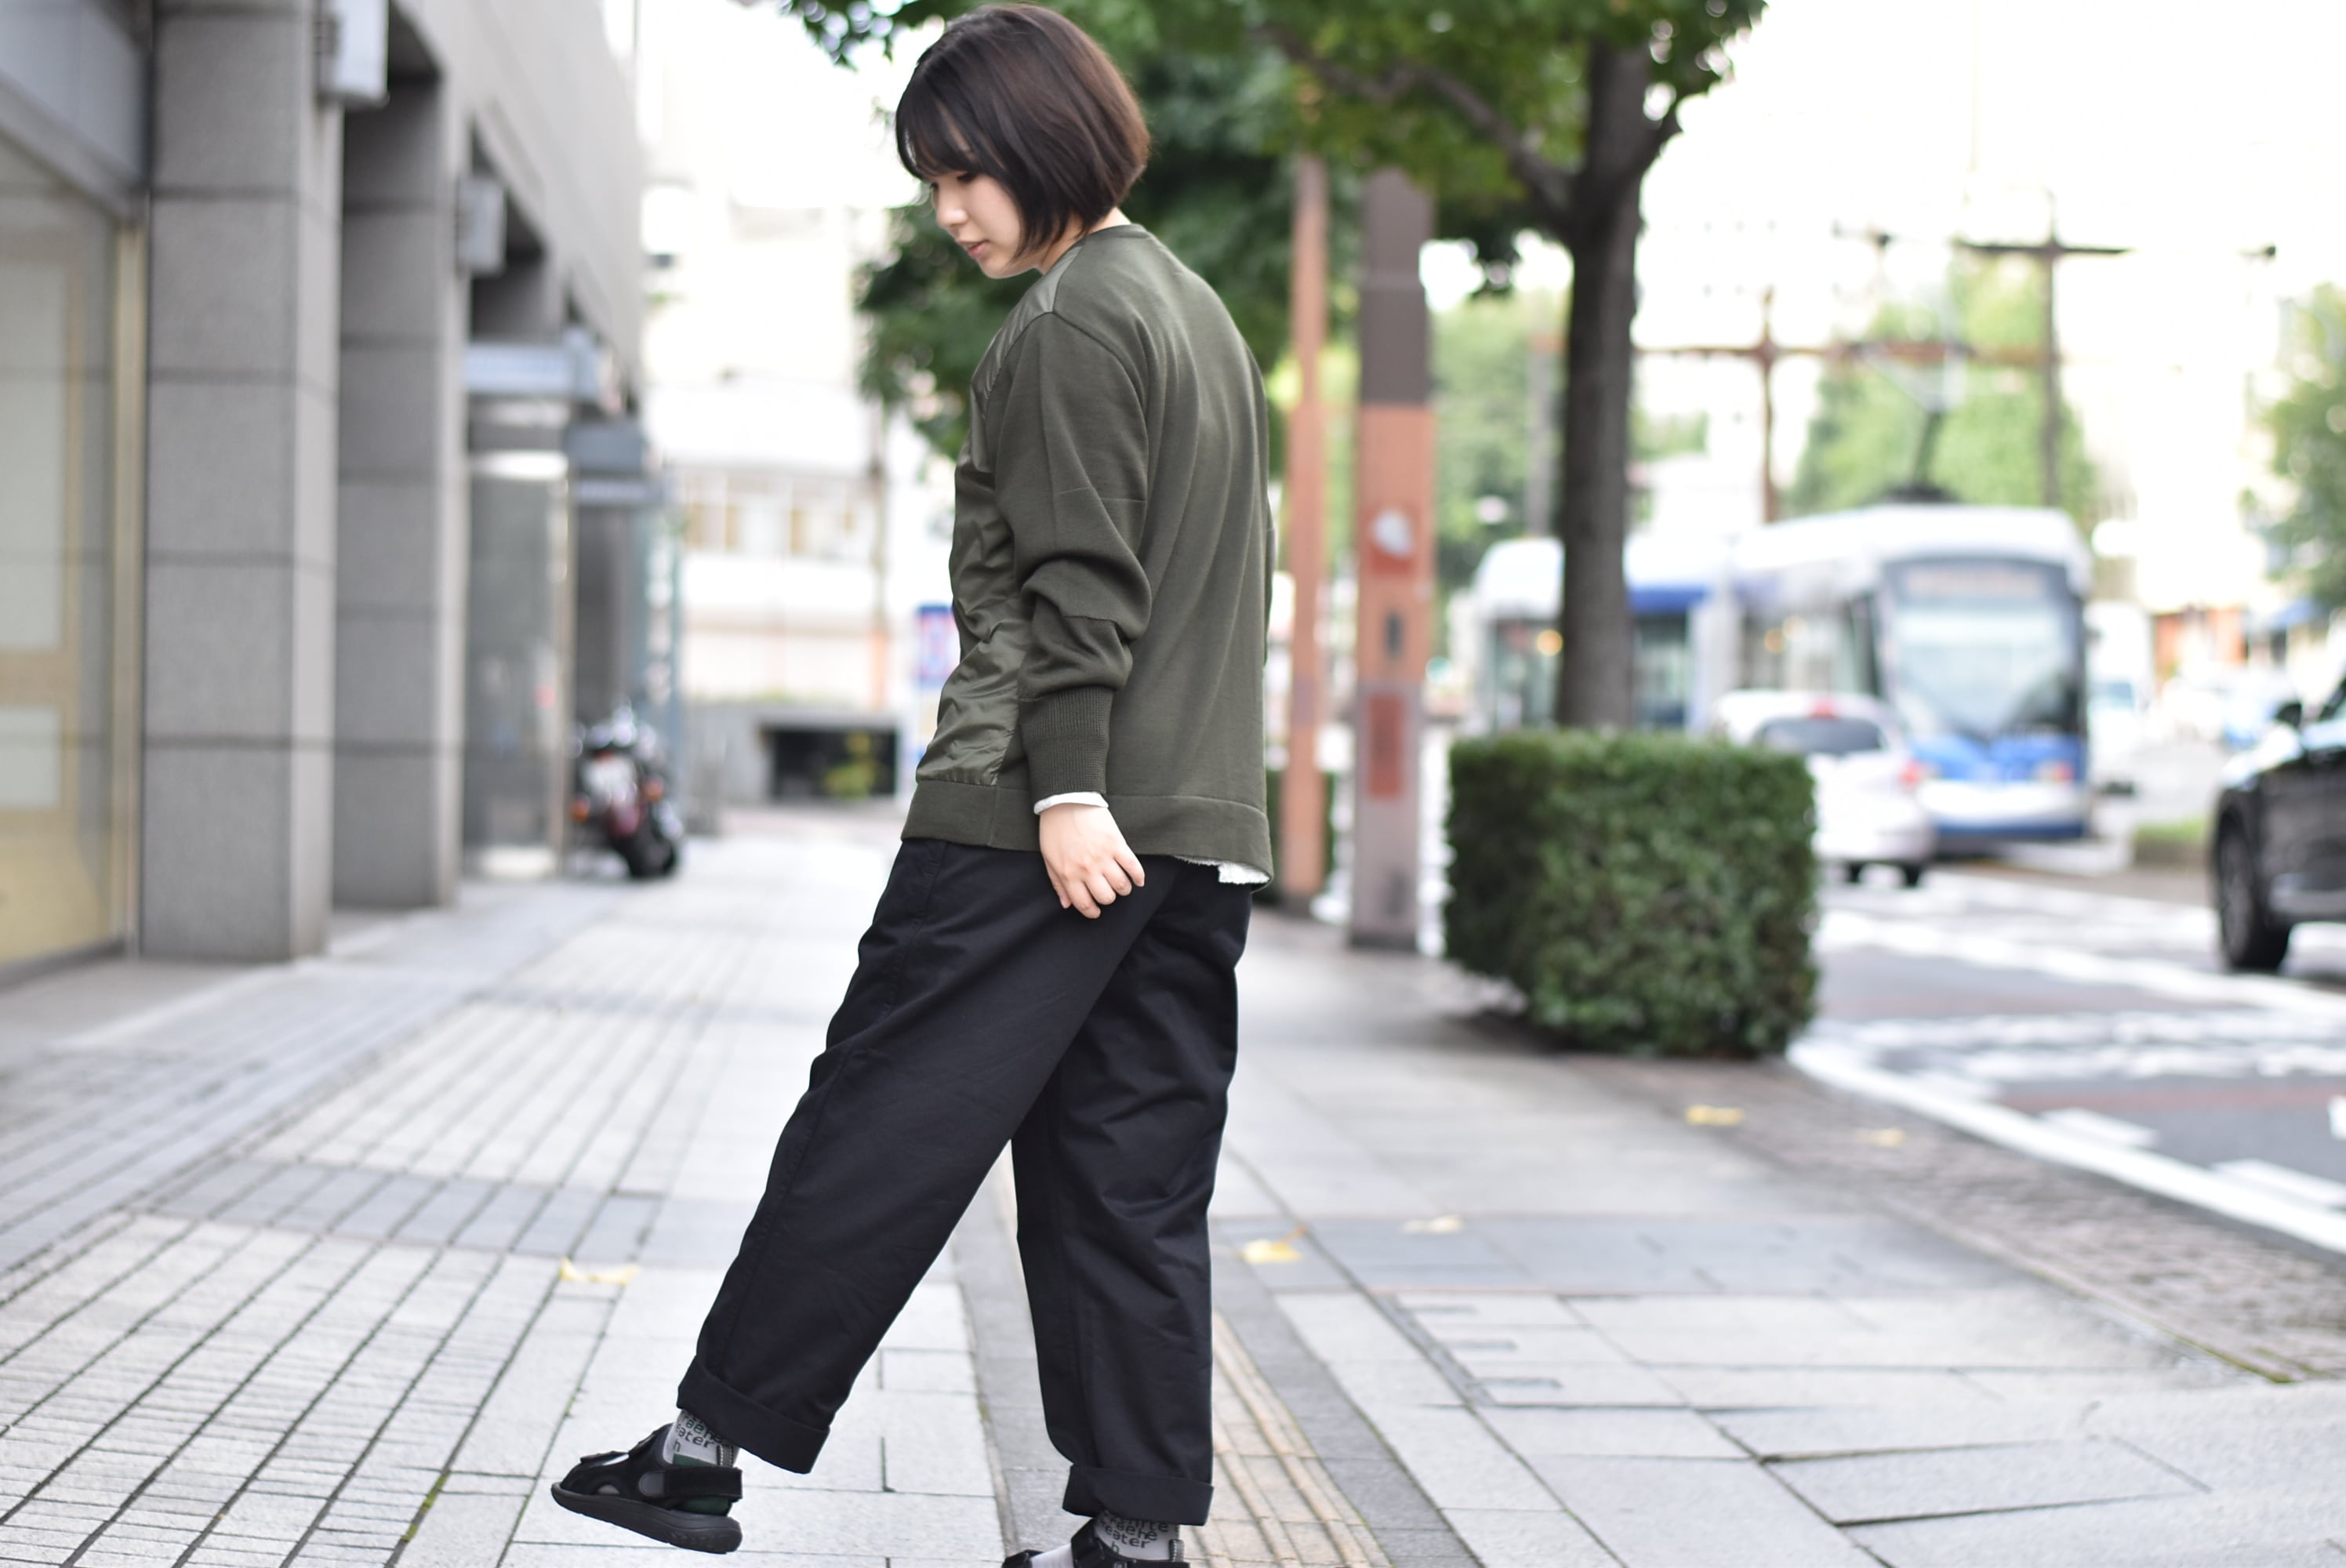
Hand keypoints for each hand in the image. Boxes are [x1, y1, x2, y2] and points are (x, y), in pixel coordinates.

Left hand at [1039, 803, 1144, 917]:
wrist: (1065, 801)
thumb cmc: (1054, 830)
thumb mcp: (1049, 859)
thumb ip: (1057, 884)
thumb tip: (1066, 904)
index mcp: (1069, 874)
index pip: (1085, 904)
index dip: (1092, 912)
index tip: (1097, 911)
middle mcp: (1087, 869)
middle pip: (1107, 897)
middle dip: (1108, 899)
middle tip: (1107, 892)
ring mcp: (1104, 857)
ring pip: (1122, 885)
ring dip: (1123, 889)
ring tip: (1120, 884)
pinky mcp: (1117, 844)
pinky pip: (1133, 866)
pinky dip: (1139, 877)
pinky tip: (1138, 880)